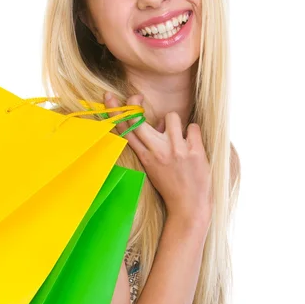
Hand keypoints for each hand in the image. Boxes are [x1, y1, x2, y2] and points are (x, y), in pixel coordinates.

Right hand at [104, 92, 212, 223]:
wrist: (190, 206)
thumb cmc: (171, 186)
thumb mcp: (151, 167)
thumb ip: (149, 146)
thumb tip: (155, 123)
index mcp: (145, 156)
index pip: (125, 131)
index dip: (116, 112)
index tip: (110, 97)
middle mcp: (157, 151)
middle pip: (139, 120)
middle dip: (135, 103)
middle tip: (137, 97)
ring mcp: (176, 150)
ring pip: (171, 116)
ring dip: (175, 123)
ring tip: (179, 137)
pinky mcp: (194, 151)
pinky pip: (193, 126)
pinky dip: (194, 133)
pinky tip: (193, 145)